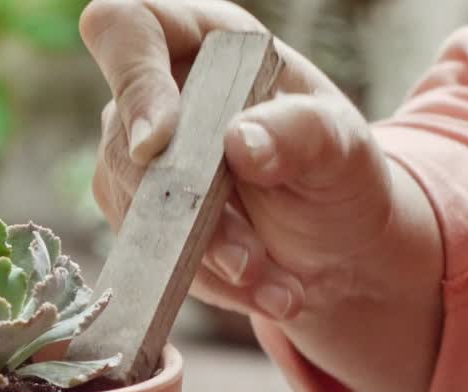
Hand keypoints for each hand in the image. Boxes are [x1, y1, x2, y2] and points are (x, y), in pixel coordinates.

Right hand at [81, 0, 442, 391]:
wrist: (332, 244)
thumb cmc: (337, 174)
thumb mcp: (344, 149)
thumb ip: (302, 133)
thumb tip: (240, 142)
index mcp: (205, 44)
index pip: (127, 27)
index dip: (132, 79)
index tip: (161, 142)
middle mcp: (156, 94)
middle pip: (123, 139)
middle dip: (186, 209)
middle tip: (251, 258)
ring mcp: (135, 156)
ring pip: (131, 206)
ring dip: (201, 257)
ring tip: (274, 285)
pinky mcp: (133, 212)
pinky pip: (145, 249)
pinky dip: (202, 279)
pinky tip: (255, 289)